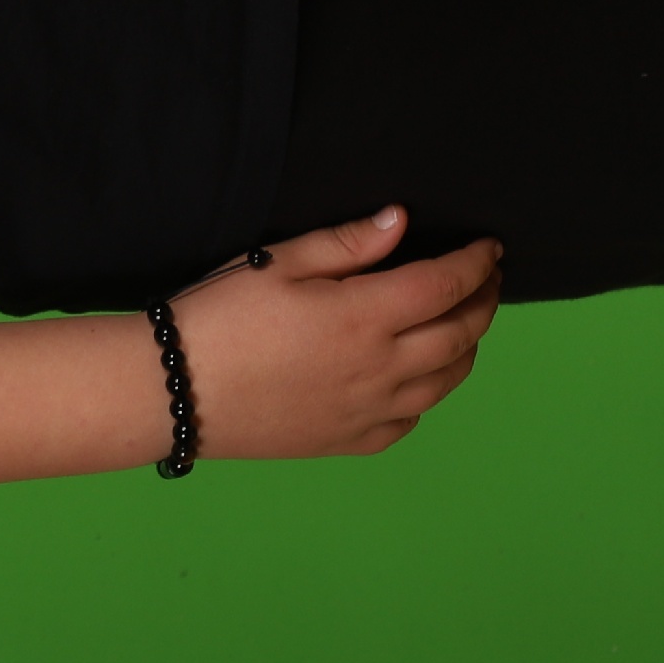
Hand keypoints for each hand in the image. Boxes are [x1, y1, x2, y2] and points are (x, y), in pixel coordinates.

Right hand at [166, 206, 500, 458]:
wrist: (174, 390)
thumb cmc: (218, 318)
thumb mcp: (277, 263)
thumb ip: (347, 243)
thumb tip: (401, 221)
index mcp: (365, 317)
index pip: (447, 284)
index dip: (476, 263)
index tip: (489, 248)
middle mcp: (381, 369)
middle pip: (461, 334)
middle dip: (483, 301)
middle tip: (487, 280)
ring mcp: (369, 411)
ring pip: (447, 381)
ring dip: (467, 348)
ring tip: (463, 324)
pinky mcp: (349, 441)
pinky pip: (411, 420)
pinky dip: (429, 394)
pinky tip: (417, 377)